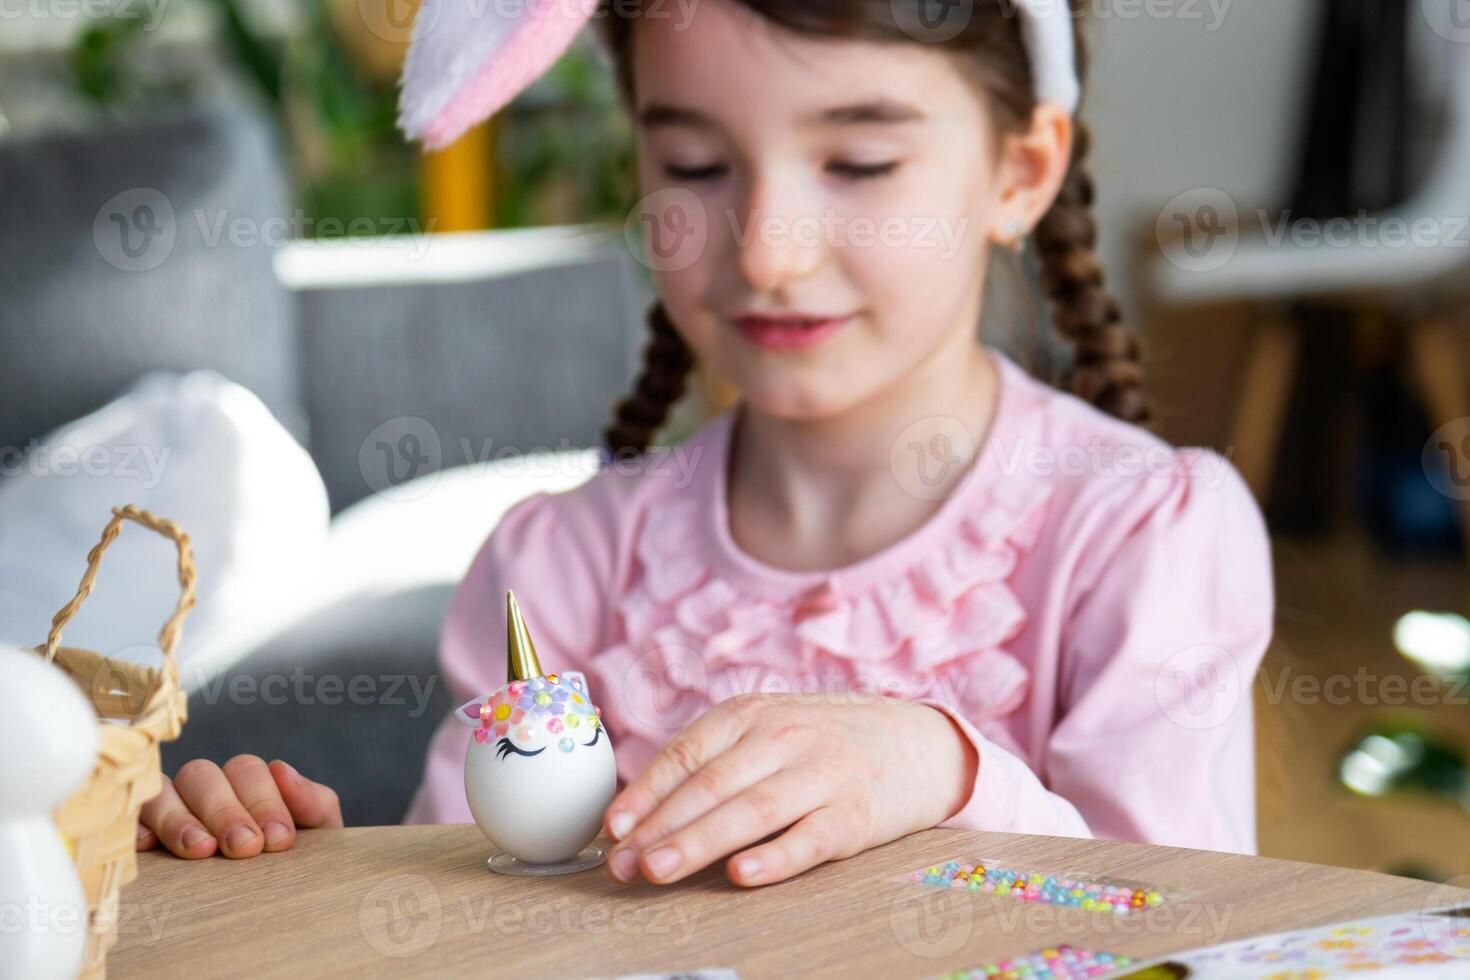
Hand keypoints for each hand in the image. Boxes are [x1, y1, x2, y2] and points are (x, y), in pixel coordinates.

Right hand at [136, 755, 342, 858]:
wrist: (281, 902)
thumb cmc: (294, 862)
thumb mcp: (317, 835)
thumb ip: (313, 803)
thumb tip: (282, 768)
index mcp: (247, 782)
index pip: (247, 771)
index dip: (263, 801)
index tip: (278, 839)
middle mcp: (206, 788)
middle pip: (202, 776)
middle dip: (225, 811)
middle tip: (244, 848)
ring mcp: (169, 809)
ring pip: (163, 793)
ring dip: (180, 819)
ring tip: (201, 850)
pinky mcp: (141, 834)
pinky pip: (130, 818)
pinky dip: (138, 827)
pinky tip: (150, 847)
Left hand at [602, 693, 977, 886]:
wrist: (917, 742)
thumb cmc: (824, 740)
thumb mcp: (769, 727)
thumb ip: (714, 758)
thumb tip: (642, 809)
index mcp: (752, 713)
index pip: (687, 754)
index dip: (645, 792)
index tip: (611, 827)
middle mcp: (784, 738)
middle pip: (711, 785)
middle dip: (660, 827)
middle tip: (621, 864)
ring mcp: (821, 775)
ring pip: (750, 811)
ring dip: (698, 843)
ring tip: (657, 870)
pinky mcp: (855, 815)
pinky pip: (809, 838)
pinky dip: (773, 857)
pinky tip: (740, 874)